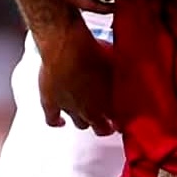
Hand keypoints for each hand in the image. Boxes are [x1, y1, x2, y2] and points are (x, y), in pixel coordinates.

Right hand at [37, 16, 117, 135]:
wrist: (67, 48)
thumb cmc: (92, 52)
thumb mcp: (116, 64)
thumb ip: (121, 76)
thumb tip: (126, 75)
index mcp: (108, 103)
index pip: (117, 121)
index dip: (120, 121)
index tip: (121, 120)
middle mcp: (90, 110)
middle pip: (100, 128)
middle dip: (104, 126)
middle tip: (107, 124)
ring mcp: (70, 109)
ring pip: (80, 124)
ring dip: (84, 121)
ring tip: (87, 117)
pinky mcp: (51, 103)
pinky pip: (52, 120)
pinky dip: (56, 122)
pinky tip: (59, 122)